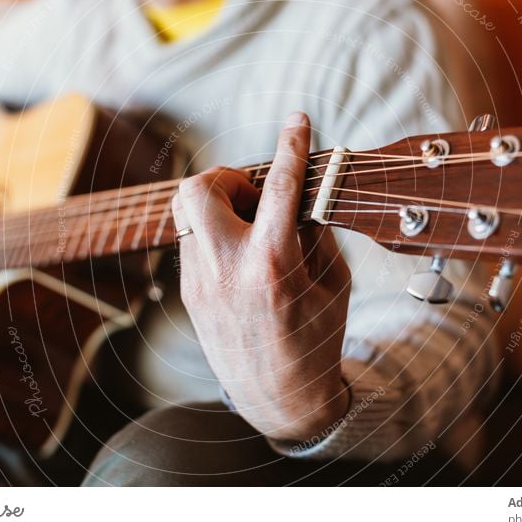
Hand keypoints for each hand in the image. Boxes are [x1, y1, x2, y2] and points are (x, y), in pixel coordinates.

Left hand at [172, 112, 350, 441]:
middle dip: (228, 176)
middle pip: (200, 188)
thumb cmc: (316, 341)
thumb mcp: (334, 284)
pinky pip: (192, 241)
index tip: (298, 121)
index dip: (291, 145)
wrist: (279, 400)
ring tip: (249, 227)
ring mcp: (200, 283)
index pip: (279, 187)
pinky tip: (240, 255)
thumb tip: (300, 194)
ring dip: (219, 204)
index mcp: (272, 265)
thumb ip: (314, 232)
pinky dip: (216, 233)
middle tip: (255, 196)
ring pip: (188, 212)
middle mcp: (227, 269)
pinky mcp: (189, 294)